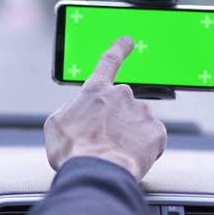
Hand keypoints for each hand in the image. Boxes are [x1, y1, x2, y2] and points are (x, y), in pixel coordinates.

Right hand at [44, 37, 166, 180]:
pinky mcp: (157, 131)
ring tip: (114, 153)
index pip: (108, 63)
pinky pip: (151, 139)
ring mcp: (141, 112)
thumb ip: (70, 110)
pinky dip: (142, 149)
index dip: (118, 50)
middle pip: (122, 106)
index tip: (127, 41)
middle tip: (103, 142)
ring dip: (128, 136)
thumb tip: (78, 110)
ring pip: (137, 123)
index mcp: (95, 91)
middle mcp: (121, 95)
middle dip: (116, 122)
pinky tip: (129, 157)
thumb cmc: (72, 151)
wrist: (96, 173)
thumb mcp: (56, 125)